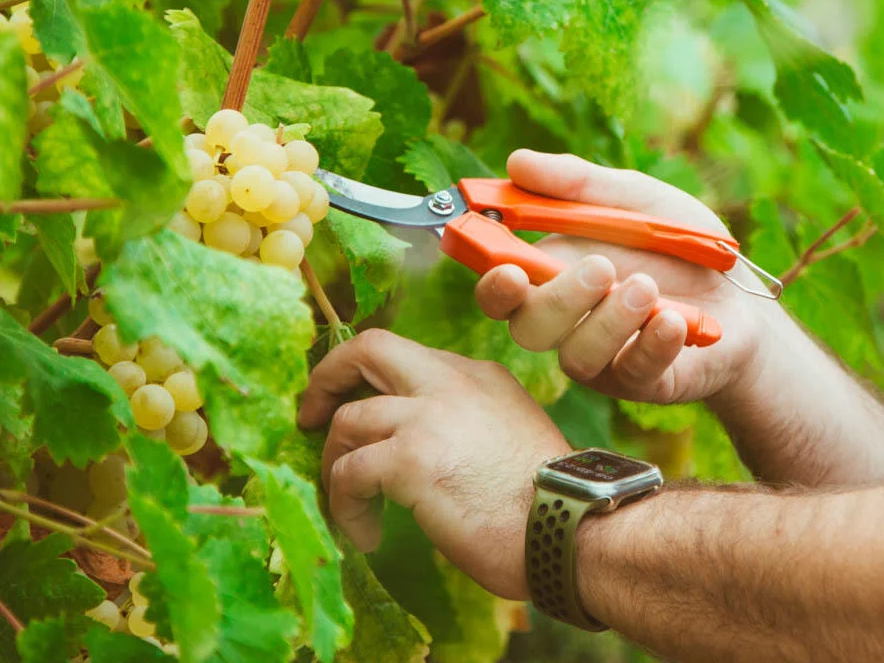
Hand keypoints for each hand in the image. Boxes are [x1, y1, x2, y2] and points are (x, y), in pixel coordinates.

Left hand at [299, 329, 566, 598]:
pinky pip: (348, 473)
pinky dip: (346, 507)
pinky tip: (368, 535)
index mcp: (478, 375)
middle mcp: (451, 381)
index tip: (358, 407)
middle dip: (328, 378)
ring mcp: (428, 414)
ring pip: (347, 419)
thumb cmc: (551, 500)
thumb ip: (468, 424)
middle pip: (369, 348)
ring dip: (335, 465)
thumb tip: (426, 452)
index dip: (373, 380)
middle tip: (310, 418)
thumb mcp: (509, 435)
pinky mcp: (410, 458)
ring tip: (351, 506)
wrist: (573, 525)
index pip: (409, 357)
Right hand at [474, 149, 785, 406]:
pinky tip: (675, 320)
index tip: (506, 267)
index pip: (501, 291)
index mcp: (553, 276)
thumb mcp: (635, 200)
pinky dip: (652, 343)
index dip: (492, 283)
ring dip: (610, 320)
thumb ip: (577, 185)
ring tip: (648, 286)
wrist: (743, 298)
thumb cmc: (679, 247)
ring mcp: (605, 357)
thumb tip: (516, 161)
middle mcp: (568, 323)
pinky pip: (634, 372)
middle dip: (558, 299)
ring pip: (576, 357)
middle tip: (601, 268)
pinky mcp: (645, 382)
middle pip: (529, 328)